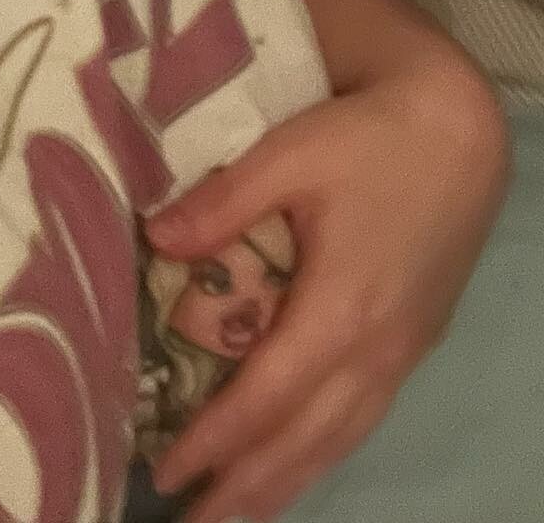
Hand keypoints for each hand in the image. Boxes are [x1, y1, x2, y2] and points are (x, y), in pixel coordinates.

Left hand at [144, 56, 509, 522]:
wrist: (458, 128)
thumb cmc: (368, 137)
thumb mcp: (287, 154)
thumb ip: (221, 204)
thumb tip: (154, 240)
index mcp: (341, 310)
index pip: (266, 399)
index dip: (215, 442)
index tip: (168, 471)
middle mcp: (376, 347)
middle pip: (306, 439)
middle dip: (246, 487)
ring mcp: (402, 349)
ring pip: (340, 438)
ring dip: (286, 480)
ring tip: (236, 513)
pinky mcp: (415, 340)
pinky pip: (364, 417)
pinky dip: (324, 451)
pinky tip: (300, 460)